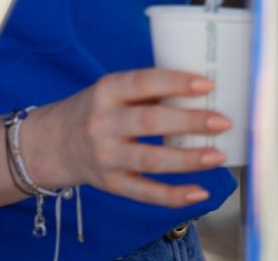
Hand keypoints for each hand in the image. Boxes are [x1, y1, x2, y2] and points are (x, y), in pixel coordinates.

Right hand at [23, 68, 230, 207]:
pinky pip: (145, 192)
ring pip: (151, 159)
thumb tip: (199, 93)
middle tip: (222, 121)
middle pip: (150, 122)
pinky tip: (200, 192)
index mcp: (106, 90)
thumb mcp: (112, 91)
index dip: (175, 82)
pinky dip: (174, 195)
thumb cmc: (97, 110)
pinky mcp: (111, 184)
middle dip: (190, 122)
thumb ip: (146, 92)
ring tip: (218, 155)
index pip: (142, 83)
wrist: (55, 142)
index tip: (206, 84)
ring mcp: (105, 156)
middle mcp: (102, 122)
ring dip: (188, 160)